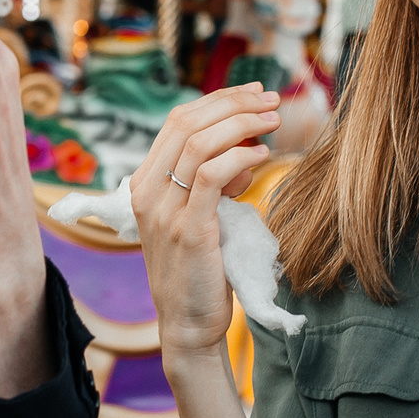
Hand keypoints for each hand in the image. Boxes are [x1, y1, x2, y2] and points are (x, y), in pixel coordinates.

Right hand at [130, 85, 280, 362]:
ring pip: (199, 143)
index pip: (178, 122)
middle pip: (187, 123)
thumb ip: (214, 184)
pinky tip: (263, 156)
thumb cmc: (201, 271)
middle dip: (233, 103)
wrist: (188, 324)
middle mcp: (147, 192)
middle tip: (270, 99)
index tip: (252, 93)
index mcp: (145, 185)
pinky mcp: (188, 229)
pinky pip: (211, 176)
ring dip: (241, 124)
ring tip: (273, 121)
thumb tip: (246, 152)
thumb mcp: (202, 217)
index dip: (218, 100)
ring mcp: (163, 211)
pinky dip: (240, 157)